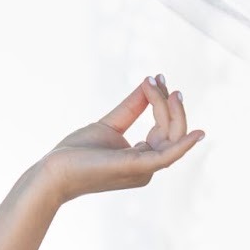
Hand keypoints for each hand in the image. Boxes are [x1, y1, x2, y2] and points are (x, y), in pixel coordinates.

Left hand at [40, 73, 203, 203]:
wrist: (53, 172)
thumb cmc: (77, 154)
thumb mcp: (110, 125)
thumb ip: (132, 107)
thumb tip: (150, 82)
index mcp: (143, 159)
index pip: (164, 128)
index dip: (162, 102)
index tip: (155, 77)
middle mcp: (147, 167)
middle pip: (171, 131)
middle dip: (169, 105)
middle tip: (159, 80)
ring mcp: (142, 169)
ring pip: (171, 138)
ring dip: (171, 111)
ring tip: (166, 89)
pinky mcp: (134, 168)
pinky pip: (166, 158)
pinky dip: (183, 146)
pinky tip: (196, 133)